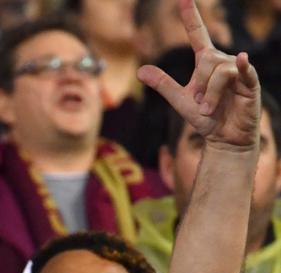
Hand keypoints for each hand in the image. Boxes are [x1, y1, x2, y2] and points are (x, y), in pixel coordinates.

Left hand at [137, 0, 259, 150]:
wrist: (223, 138)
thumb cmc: (205, 118)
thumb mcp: (180, 100)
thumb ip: (163, 84)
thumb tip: (140, 71)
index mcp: (206, 62)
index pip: (197, 34)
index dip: (190, 16)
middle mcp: (223, 61)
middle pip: (206, 62)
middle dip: (200, 87)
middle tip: (202, 105)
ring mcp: (238, 70)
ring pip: (219, 72)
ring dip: (211, 95)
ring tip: (211, 108)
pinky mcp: (250, 83)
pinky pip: (243, 71)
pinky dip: (242, 67)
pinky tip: (243, 61)